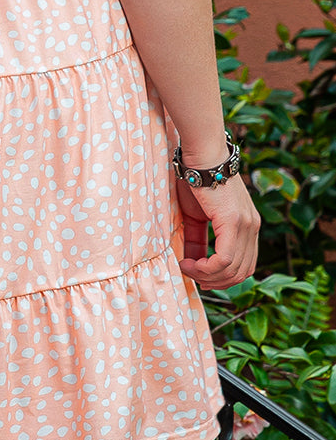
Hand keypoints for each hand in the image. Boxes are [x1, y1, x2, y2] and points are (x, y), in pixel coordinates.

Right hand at [176, 173, 259, 288]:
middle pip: (242, 273)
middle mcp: (253, 227)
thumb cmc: (196, 180)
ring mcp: (247, 226)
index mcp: (249, 226)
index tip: (199, 275)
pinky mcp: (234, 223)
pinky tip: (189, 263)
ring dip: (208, 276)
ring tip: (187, 268)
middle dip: (216, 282)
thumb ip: (197, 239)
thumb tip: (191, 262)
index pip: (245, 266)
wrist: (201, 156)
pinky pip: (225, 260)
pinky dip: (206, 268)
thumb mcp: (197, 216)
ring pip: (233, 270)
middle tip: (193, 276)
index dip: (223, 278)